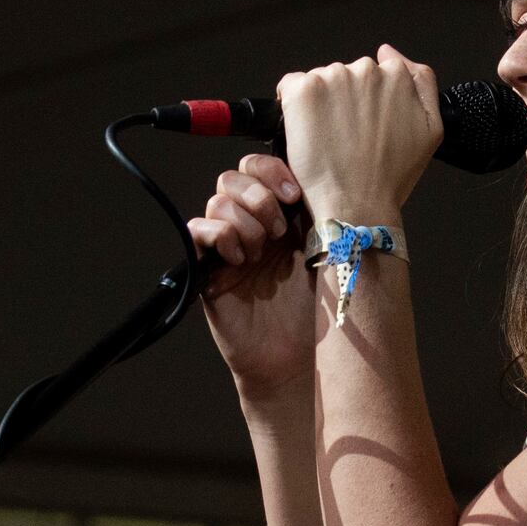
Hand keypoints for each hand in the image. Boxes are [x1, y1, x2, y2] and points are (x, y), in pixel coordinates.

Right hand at [191, 152, 322, 394]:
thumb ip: (320, 214)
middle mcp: (253, 225)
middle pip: (234, 177)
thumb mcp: (330, 253)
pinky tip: (240, 261)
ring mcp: (229, 246)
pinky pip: (196, 230)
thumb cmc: (320, 313)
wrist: (300, 358)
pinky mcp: (208, 268)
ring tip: (261, 254)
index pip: (261, 166)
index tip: (294, 195)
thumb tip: (322, 176)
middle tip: (280, 232)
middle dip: (259, 198)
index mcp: (283, 214)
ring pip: (217, 201)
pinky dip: (218, 237)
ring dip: (244, 223)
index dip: (272, 170)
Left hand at [275, 46, 441, 232]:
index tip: (363, 123)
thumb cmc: (390, 177)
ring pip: (320, 81)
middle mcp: (367, 70)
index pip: (376, 72)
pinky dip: (294, 106)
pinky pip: (291, 86)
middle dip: (344, 100)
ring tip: (328, 140)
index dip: (367, 100)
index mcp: (398, 76)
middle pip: (347, 75)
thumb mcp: (431, 129)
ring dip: (320, 105)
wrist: (358, 204)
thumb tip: (391, 53)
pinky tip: (307, 132)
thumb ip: (422, 83)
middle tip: (346, 137)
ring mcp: (333, 78)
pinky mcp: (304, 91)